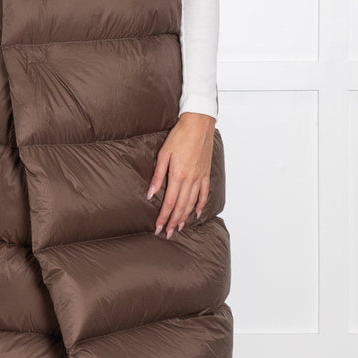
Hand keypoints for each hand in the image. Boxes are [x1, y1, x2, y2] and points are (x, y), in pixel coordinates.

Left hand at [148, 112, 214, 238]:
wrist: (199, 124)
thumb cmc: (180, 136)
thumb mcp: (164, 153)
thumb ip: (158, 175)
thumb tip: (151, 193)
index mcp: (178, 175)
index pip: (170, 202)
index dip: (164, 217)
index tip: (158, 228)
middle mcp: (191, 179)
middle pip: (181, 206)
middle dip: (173, 221)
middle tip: (167, 233)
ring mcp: (200, 177)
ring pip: (192, 203)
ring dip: (185, 217)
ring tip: (178, 228)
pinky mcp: (206, 173)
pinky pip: (204, 193)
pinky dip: (200, 205)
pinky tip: (196, 213)